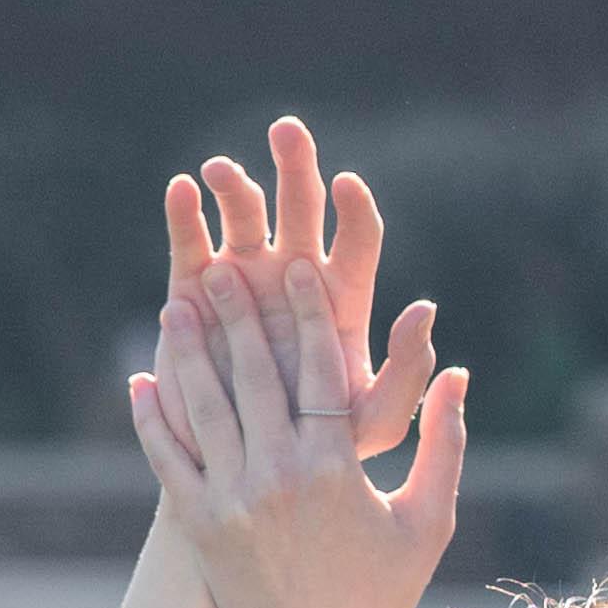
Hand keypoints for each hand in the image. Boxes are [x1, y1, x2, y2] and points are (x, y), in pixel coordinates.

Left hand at [127, 232, 464, 607]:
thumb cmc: (378, 594)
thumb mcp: (428, 521)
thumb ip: (445, 443)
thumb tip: (457, 372)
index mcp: (336, 471)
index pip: (321, 373)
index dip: (308, 315)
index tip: (297, 268)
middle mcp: (278, 479)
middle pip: (255, 376)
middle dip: (238, 314)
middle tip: (223, 265)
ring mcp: (231, 501)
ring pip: (205, 408)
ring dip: (190, 352)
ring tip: (178, 304)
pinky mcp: (198, 525)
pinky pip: (168, 459)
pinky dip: (152, 419)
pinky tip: (142, 381)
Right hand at [164, 119, 438, 470]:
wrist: (246, 476)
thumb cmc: (320, 454)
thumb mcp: (371, 423)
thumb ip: (404, 375)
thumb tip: (426, 310)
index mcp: (340, 299)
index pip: (355, 238)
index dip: (353, 209)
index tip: (346, 185)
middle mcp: (294, 276)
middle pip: (300, 207)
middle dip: (295, 166)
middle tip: (286, 132)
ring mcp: (243, 278)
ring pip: (243, 216)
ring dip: (235, 187)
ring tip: (222, 172)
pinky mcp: (195, 291)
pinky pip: (191, 242)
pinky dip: (186, 213)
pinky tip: (181, 189)